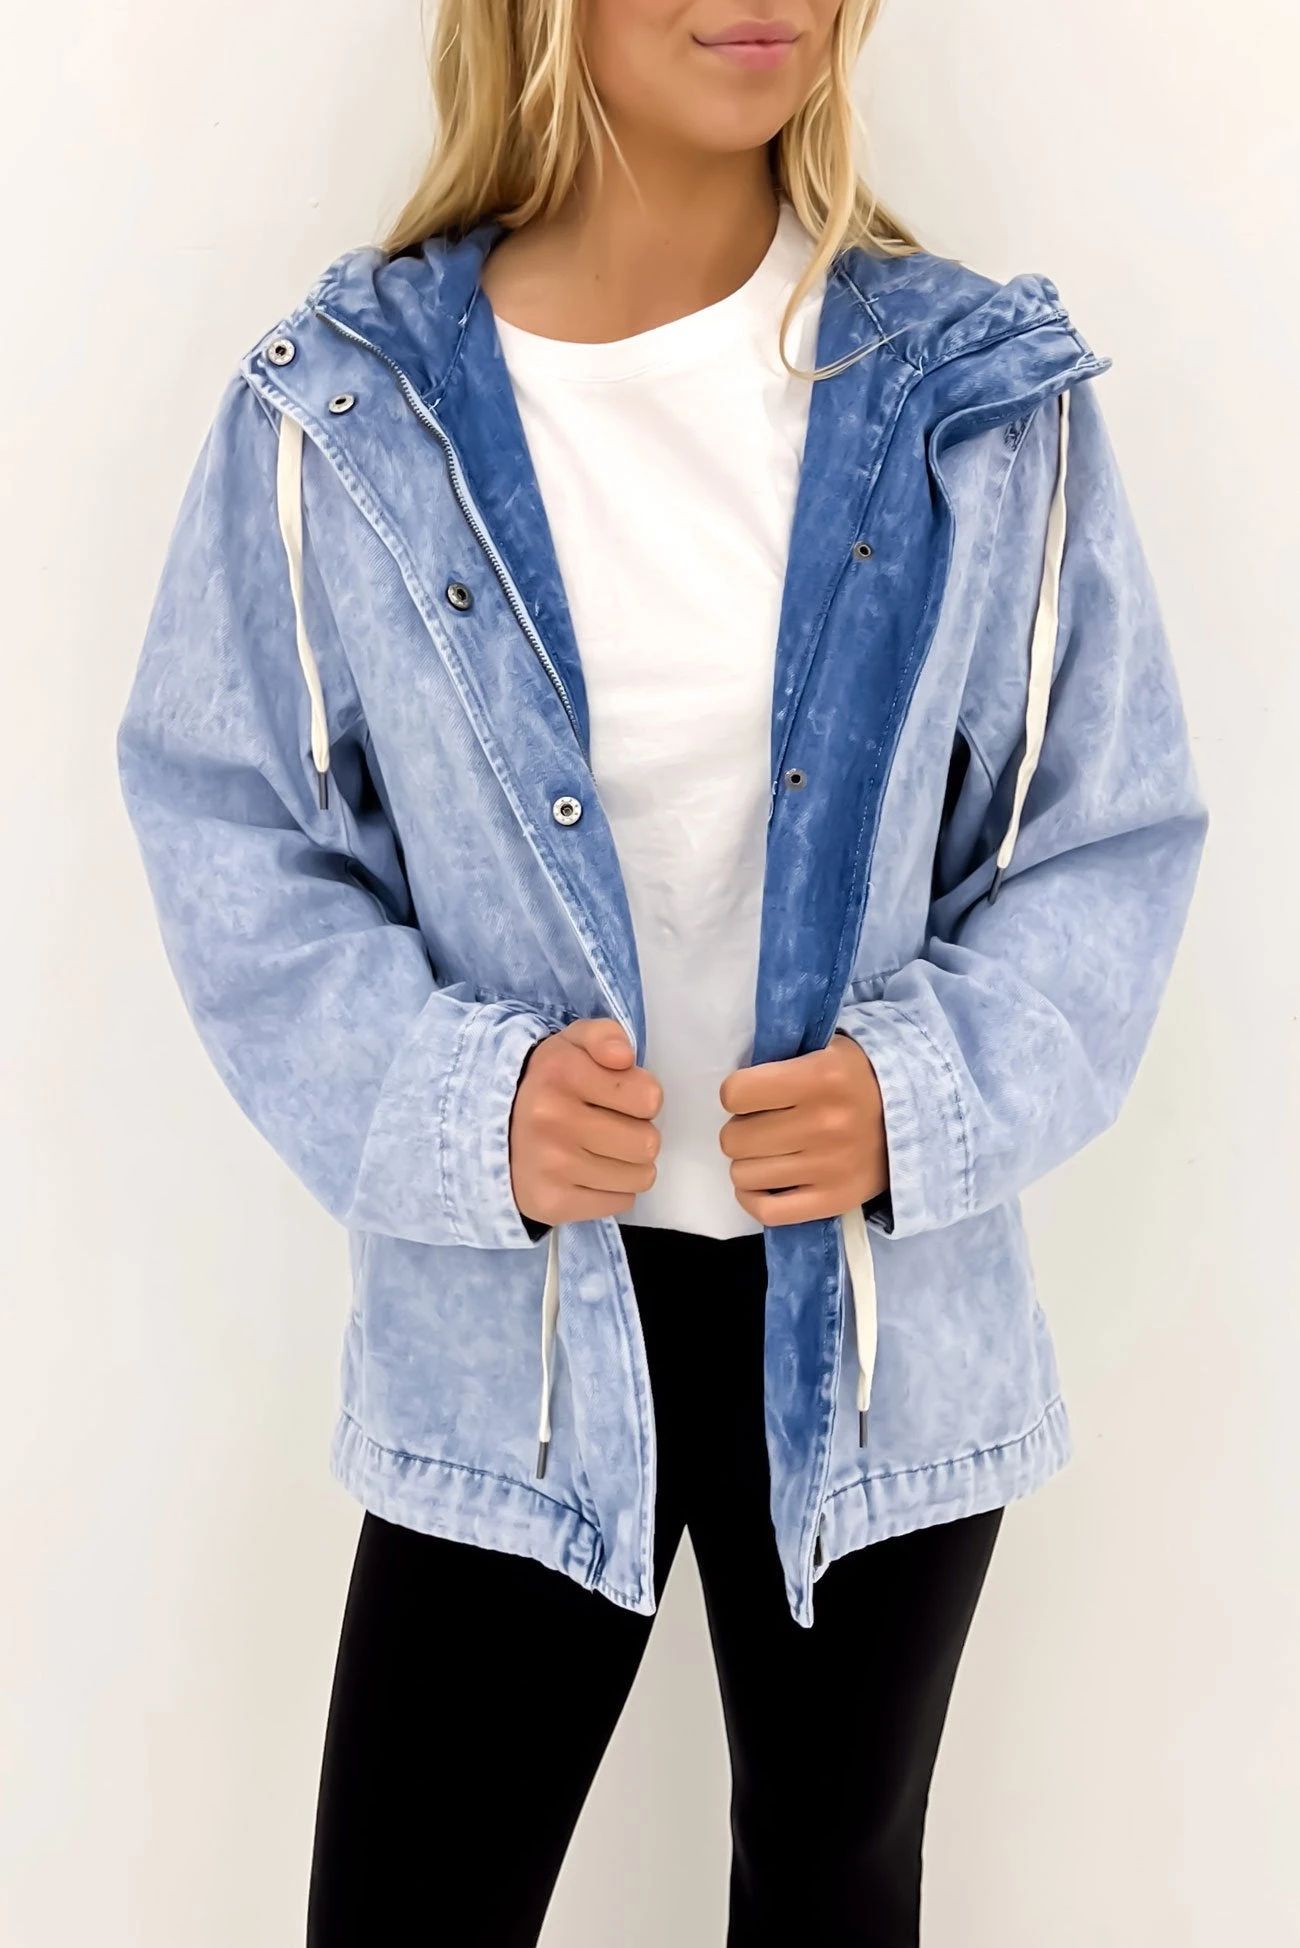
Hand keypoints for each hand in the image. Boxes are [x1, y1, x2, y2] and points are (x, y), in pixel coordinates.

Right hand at [510, 1018, 662, 1226]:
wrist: (490, 1131)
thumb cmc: (546, 1084)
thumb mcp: (572, 1043)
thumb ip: (605, 1035)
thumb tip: (623, 1057)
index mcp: (560, 1072)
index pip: (649, 1098)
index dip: (640, 1096)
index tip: (618, 1096)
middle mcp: (551, 1119)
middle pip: (647, 1143)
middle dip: (636, 1133)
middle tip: (609, 1126)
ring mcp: (550, 1166)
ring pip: (640, 1177)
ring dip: (628, 1165)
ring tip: (599, 1151)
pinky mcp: (551, 1203)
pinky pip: (621, 1202)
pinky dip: (611, 1190)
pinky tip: (587, 1174)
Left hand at [718, 1031, 887, 1227]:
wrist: (919, 1117)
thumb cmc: (858, 1078)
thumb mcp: (825, 1050)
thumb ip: (780, 1063)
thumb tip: (733, 1092)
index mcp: (821, 1078)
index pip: (735, 1094)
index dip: (738, 1094)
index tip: (754, 1095)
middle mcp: (825, 1124)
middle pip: (734, 1138)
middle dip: (742, 1130)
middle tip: (765, 1125)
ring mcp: (829, 1168)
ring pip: (743, 1174)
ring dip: (749, 1162)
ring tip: (772, 1150)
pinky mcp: (834, 1201)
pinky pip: (766, 1211)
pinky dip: (754, 1198)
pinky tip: (764, 1182)